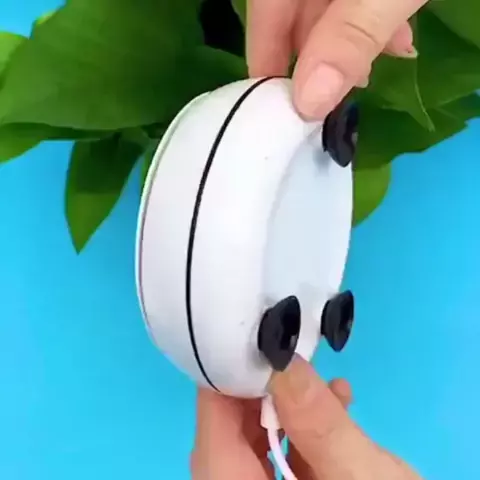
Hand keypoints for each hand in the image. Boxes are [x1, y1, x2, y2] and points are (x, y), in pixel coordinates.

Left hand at [191, 356, 421, 478]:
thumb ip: (319, 425)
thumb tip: (283, 363)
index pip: (212, 439)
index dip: (222, 386)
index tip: (244, 345)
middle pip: (230, 444)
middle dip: (260, 397)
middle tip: (288, 362)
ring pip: (258, 452)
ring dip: (287, 414)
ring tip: (323, 387)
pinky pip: (282, 467)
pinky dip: (304, 439)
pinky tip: (337, 410)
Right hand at [246, 0, 428, 119]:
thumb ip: (350, 37)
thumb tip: (308, 105)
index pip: (263, 18)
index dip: (266, 66)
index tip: (273, 113)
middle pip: (295, 19)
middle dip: (317, 62)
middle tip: (333, 103)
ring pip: (329, 12)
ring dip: (350, 46)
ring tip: (371, 76)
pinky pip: (355, 1)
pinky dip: (371, 22)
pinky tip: (396, 40)